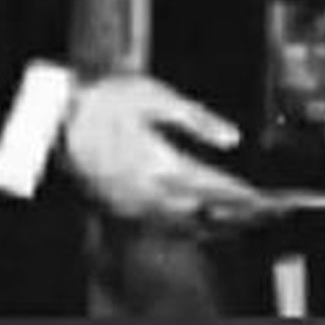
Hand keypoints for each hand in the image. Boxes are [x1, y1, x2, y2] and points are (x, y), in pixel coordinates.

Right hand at [59, 74, 281, 236]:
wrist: (57, 117)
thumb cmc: (106, 100)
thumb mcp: (158, 96)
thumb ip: (198, 120)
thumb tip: (231, 137)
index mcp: (160, 163)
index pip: (212, 186)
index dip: (242, 195)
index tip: (267, 199)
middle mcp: (148, 191)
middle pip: (202, 213)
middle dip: (237, 216)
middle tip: (266, 215)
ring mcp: (132, 204)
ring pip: (182, 225)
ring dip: (214, 226)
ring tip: (242, 223)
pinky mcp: (119, 208)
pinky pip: (160, 225)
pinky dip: (185, 227)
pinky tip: (199, 222)